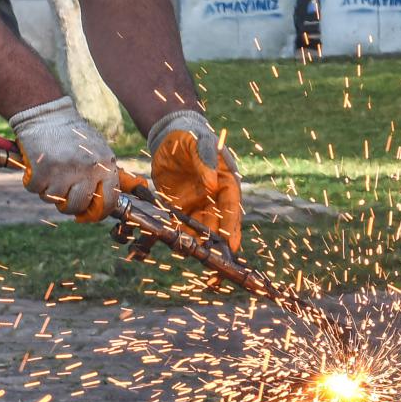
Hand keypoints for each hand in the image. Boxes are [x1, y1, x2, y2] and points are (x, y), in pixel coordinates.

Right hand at [8, 96, 122, 222]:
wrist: (46, 113)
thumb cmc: (72, 133)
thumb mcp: (97, 149)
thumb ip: (103, 174)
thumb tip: (106, 205)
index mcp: (105, 164)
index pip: (109, 201)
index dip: (97, 213)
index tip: (87, 214)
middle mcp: (87, 169)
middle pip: (78, 206)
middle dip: (68, 206)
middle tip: (62, 194)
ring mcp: (65, 170)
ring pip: (54, 199)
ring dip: (48, 191)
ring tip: (48, 175)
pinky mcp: (42, 169)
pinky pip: (35, 190)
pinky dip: (32, 183)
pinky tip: (35, 169)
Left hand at [148, 108, 242, 252]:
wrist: (168, 137)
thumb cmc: (189, 136)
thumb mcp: (198, 143)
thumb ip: (205, 160)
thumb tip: (212, 184)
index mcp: (225, 182)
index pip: (232, 208)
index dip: (232, 227)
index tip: (232, 246)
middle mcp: (214, 198)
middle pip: (219, 224)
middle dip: (218, 245)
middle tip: (217, 265)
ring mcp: (197, 204)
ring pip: (200, 229)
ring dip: (199, 244)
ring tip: (196, 259)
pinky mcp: (180, 208)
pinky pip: (180, 225)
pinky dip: (179, 236)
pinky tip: (177, 247)